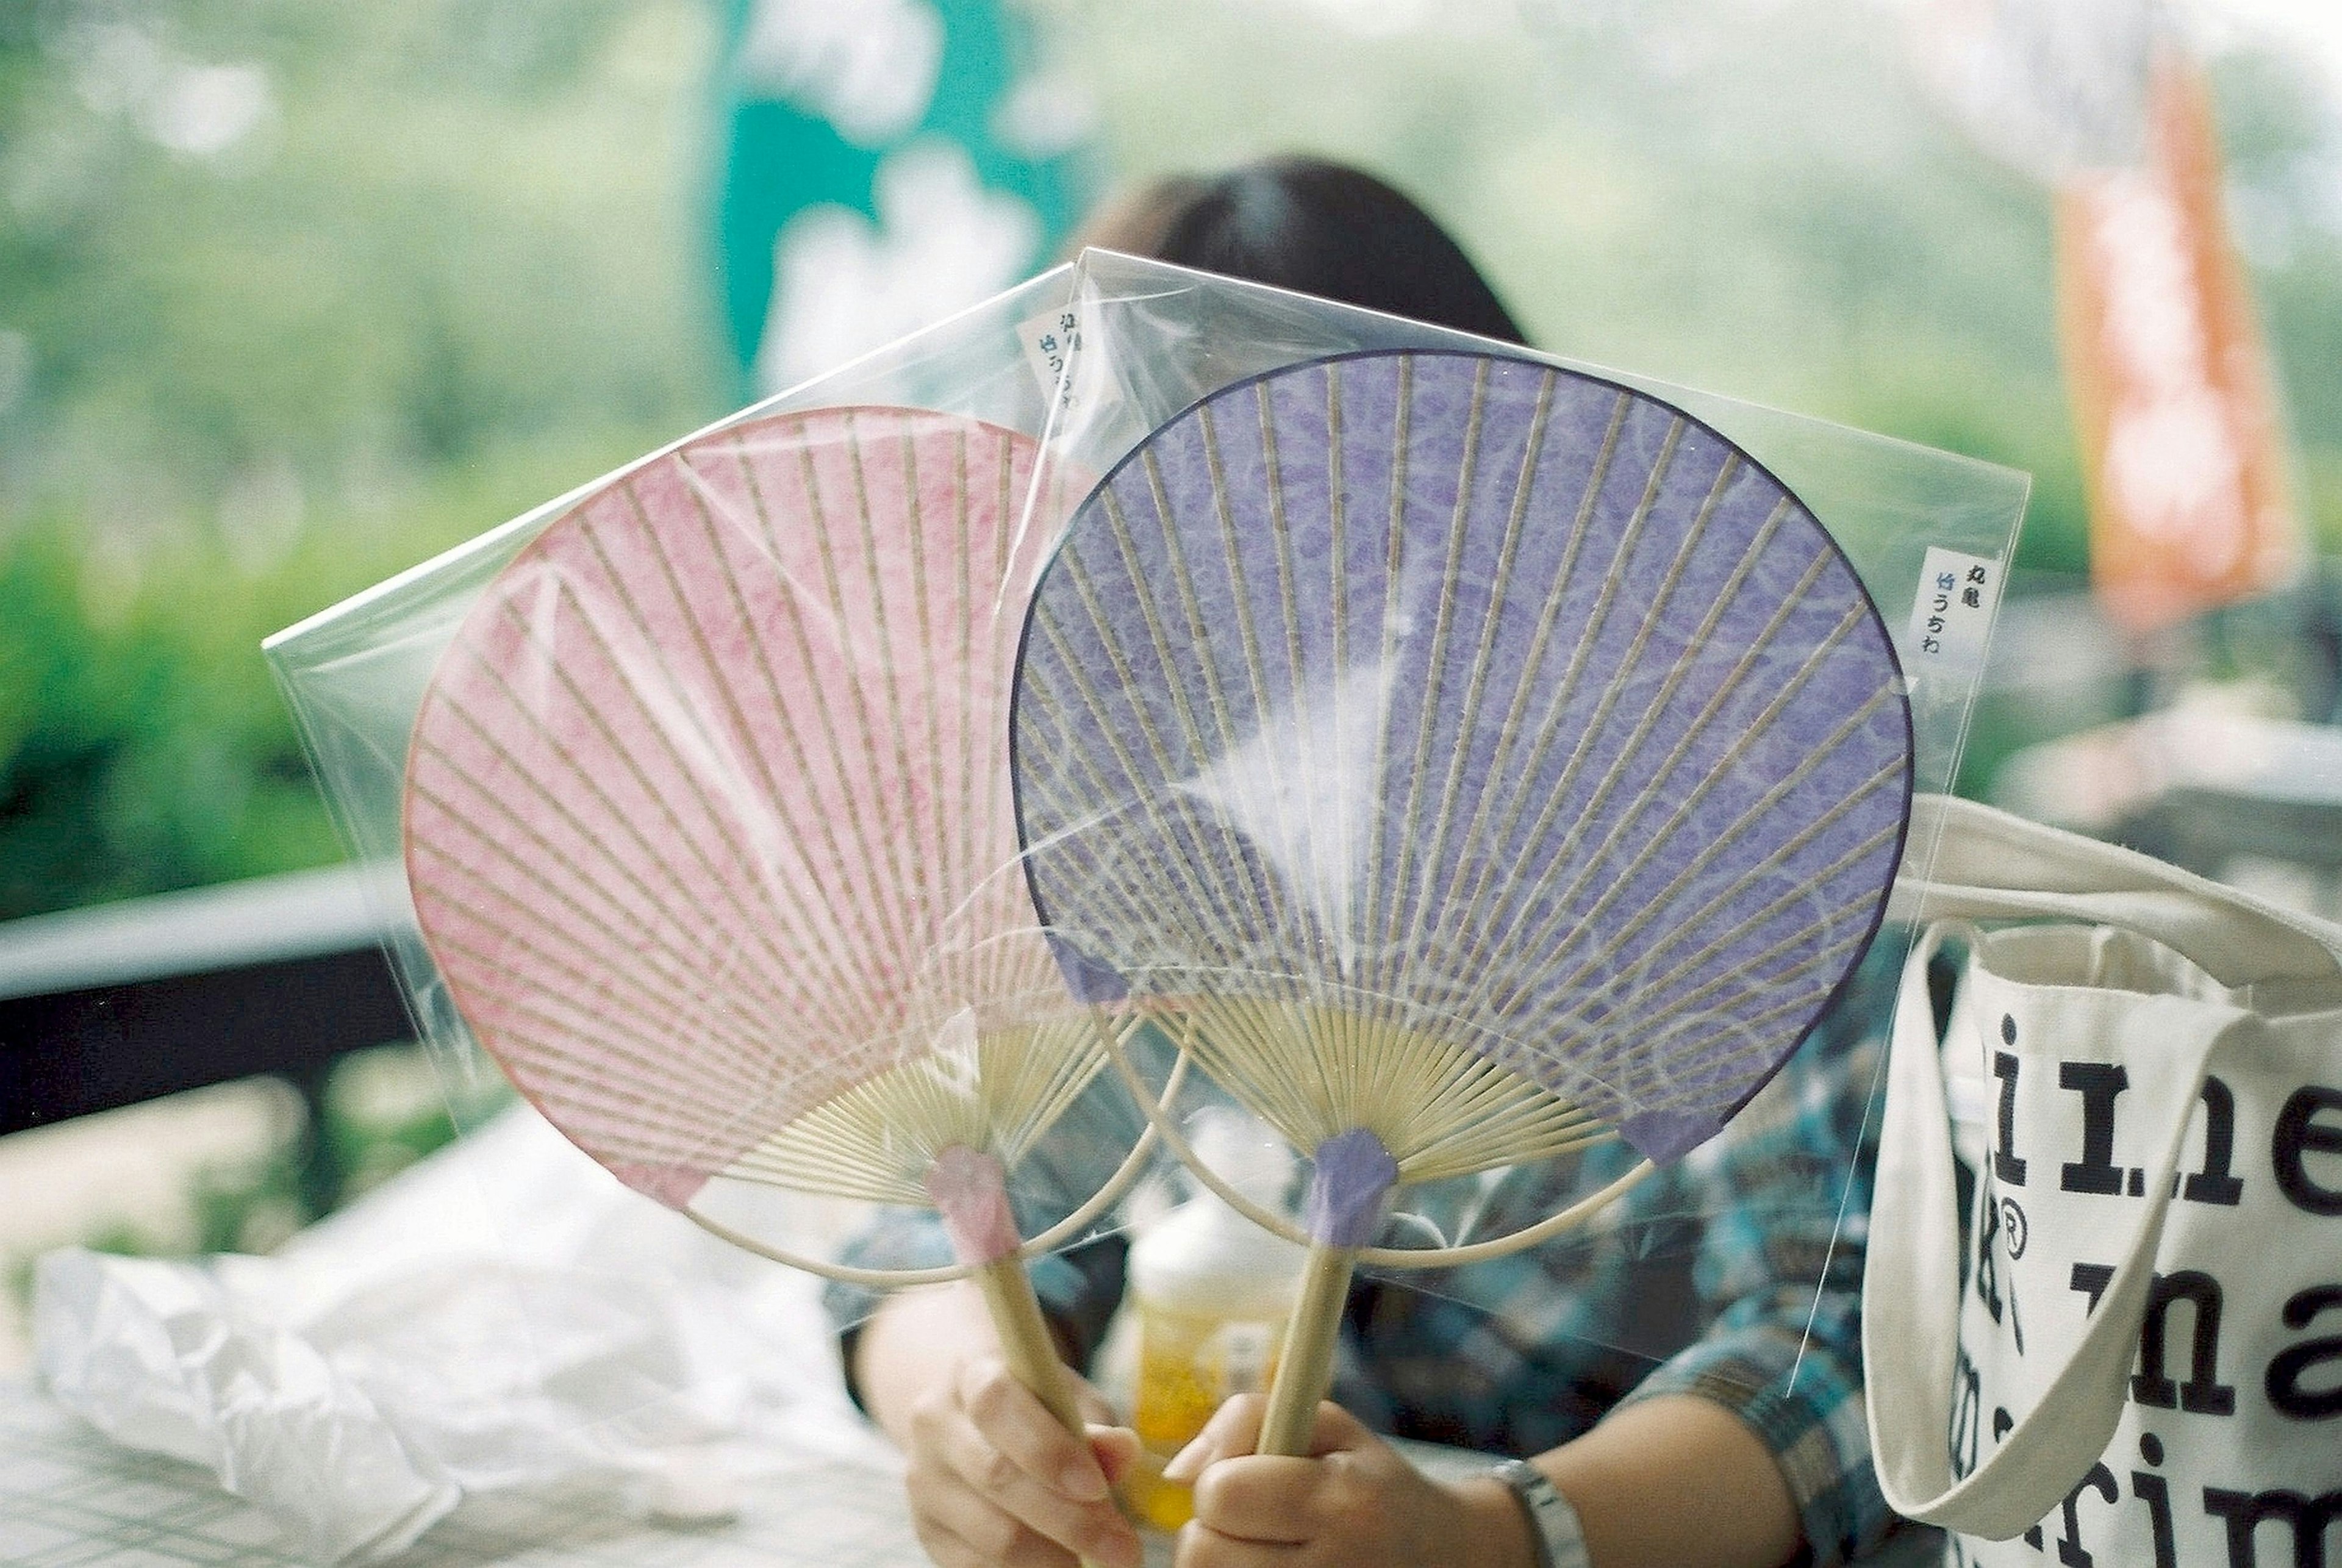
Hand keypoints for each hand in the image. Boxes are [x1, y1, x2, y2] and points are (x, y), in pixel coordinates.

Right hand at [899, 1351, 1144, 1567]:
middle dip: (1070, 1521)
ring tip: (1099, 1560)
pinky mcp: (927, 1529)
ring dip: (1055, 1557)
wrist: (969, 1418)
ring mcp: (923, 1481)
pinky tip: (1062, 1562)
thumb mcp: (1067, 1397)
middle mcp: (935, 1424)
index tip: (1098, 1488)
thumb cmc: (1034, 1405)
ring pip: (991, 1534)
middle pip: (996, 1477)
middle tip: (1124, 1549)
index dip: (1047, 1449)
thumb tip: (1125, 1451)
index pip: (997, 1405)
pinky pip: (979, 1565)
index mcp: (971, 1371)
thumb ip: (1094, 1424)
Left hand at [1161, 1395, 1531, 1567]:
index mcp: (1341, 1502)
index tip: (1250, 1483)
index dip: (1221, 1482)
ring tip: (1262, 1555)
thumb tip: (1176, 1473)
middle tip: (1252, 1526)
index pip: (1221, 1493)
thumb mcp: (1327, 1426)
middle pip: (1200, 1553)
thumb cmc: (1371, 1483)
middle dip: (1212, 1531)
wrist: (1450, 1560)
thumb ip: (1245, 1420)